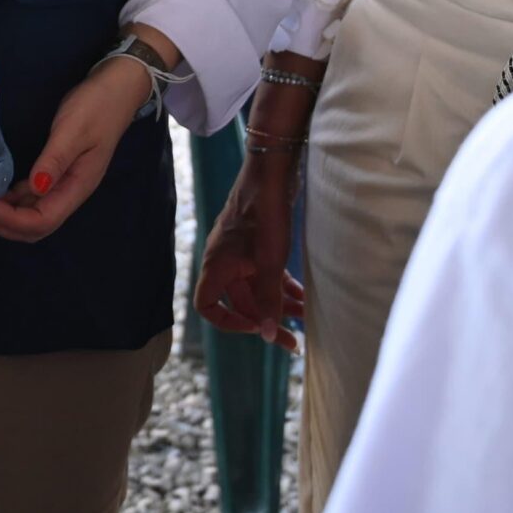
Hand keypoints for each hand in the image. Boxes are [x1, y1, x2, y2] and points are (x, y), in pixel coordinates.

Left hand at [0, 56, 150, 242]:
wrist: (117, 88)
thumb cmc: (96, 107)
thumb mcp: (74, 130)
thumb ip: (55, 160)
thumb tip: (36, 188)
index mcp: (77, 187)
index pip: (42, 221)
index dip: (11, 220)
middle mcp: (69, 193)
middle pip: (34, 227)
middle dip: (1, 224)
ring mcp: (62, 184)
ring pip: (29, 215)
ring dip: (1, 216)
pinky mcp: (54, 173)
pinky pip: (29, 198)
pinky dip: (8, 201)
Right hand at [194, 136, 307, 349]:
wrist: (271, 172)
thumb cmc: (265, 214)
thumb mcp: (270, 263)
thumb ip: (267, 299)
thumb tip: (267, 336)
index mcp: (218, 266)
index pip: (208, 306)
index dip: (229, 323)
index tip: (257, 328)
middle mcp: (225, 261)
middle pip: (240, 302)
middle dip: (266, 320)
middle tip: (293, 339)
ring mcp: (240, 251)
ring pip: (256, 288)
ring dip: (278, 304)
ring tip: (305, 318)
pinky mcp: (255, 242)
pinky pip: (264, 273)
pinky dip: (280, 286)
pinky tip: (302, 294)